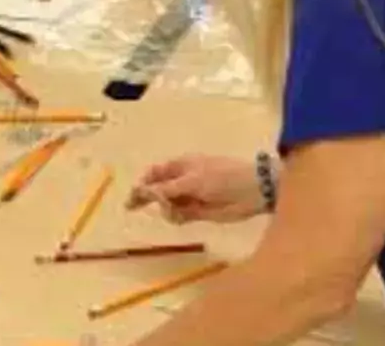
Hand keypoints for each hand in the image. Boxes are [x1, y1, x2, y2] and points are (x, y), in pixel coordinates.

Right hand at [126, 154, 266, 223]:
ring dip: (166, 209)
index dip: (141, 184)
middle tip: (133, 208)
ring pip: (168, 205)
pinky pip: (181, 216)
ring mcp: (190, 196)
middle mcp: (182, 181)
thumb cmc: (222, 177)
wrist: (254, 190)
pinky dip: (177, 217)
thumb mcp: (191, 180)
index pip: (153, 174)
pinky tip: (182, 217)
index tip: (131, 198)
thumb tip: (142, 192)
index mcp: (180, 166)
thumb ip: (166, 188)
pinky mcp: (199, 212)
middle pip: (158, 191)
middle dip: (149, 198)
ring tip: (173, 210)